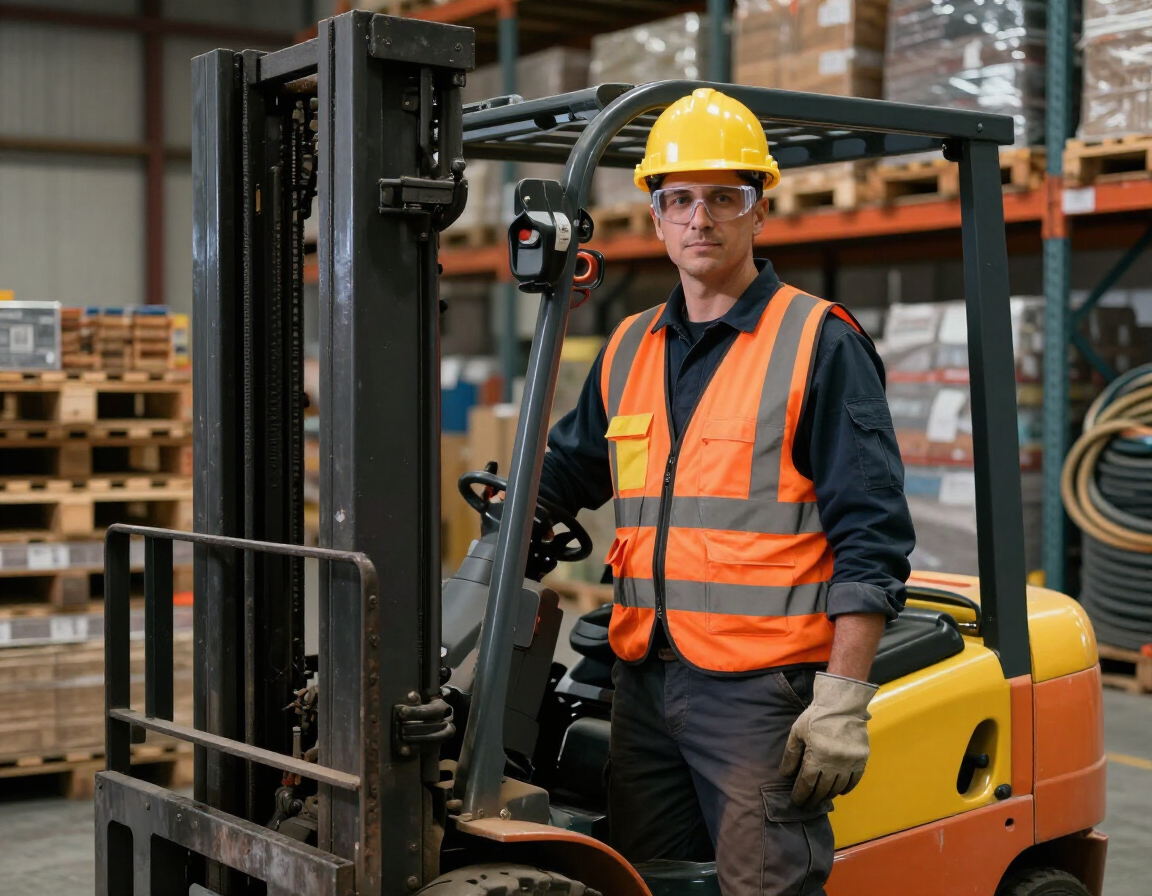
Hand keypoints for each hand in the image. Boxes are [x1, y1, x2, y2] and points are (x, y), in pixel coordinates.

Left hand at [779, 672, 877, 808]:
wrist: (843, 705)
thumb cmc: (816, 717)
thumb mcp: (797, 732)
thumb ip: (791, 754)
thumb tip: (786, 774)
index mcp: (817, 757)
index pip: (807, 784)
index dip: (801, 794)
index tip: (797, 801)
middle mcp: (834, 765)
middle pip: (823, 789)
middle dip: (813, 799)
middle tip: (808, 804)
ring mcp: (849, 764)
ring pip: (838, 787)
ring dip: (829, 795)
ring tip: (821, 798)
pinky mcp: (861, 760)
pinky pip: (854, 781)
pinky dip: (847, 788)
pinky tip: (840, 791)